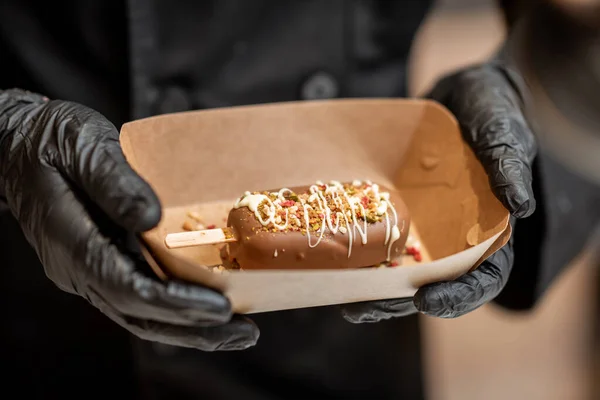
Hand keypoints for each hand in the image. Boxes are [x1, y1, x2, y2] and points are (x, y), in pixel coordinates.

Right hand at [0, 89, 258, 349]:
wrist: (17, 146)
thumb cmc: (51, 139)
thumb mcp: (83, 146)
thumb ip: (115, 181)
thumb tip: (151, 217)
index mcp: (72, 241)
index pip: (127, 287)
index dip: (175, 302)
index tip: (220, 306)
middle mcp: (79, 267)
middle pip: (139, 313)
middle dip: (194, 328)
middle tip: (244, 334)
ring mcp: (88, 270)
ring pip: (140, 313)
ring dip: (189, 328)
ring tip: (237, 333)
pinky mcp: (101, 263)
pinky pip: (140, 295)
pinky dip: (175, 308)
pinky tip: (207, 308)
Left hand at [341, 62, 536, 321]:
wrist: (460, 87)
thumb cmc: (490, 104)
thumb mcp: (500, 124)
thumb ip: (508, 159)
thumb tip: (521, 205)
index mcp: (490, 225)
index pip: (483, 274)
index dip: (460, 294)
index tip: (427, 302)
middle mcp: (455, 231)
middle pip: (432, 281)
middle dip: (399, 301)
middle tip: (364, 309)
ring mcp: (424, 220)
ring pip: (401, 265)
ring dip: (373, 288)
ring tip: (343, 300)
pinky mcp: (398, 205)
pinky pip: (379, 232)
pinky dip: (360, 250)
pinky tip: (334, 260)